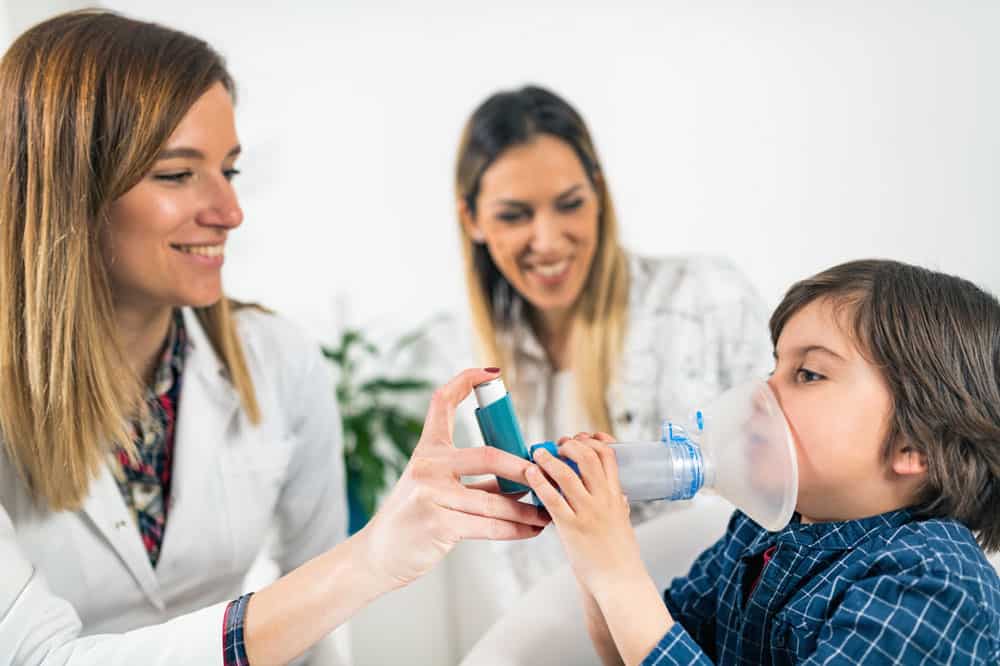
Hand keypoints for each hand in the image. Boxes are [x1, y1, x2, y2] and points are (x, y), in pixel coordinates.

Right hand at [357, 368, 549, 589]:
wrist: (379, 555)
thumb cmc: (415, 518)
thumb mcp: (435, 487)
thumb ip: (473, 479)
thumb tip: (521, 475)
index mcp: (427, 449)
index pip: (443, 402)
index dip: (466, 380)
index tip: (492, 373)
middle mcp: (428, 465)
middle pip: (487, 455)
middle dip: (523, 467)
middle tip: (546, 474)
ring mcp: (430, 493)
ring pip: (494, 500)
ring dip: (527, 509)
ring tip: (547, 512)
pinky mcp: (437, 523)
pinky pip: (488, 526)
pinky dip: (515, 529)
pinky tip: (531, 529)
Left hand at [525, 432, 644, 597]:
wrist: (619, 582)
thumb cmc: (620, 555)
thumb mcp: (624, 522)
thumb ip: (619, 505)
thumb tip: (619, 494)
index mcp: (616, 496)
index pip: (608, 456)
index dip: (592, 441)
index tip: (581, 438)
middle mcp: (603, 500)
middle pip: (588, 458)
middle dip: (570, 445)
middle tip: (558, 444)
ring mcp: (587, 513)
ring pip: (567, 475)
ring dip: (549, 459)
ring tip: (538, 453)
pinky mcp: (571, 528)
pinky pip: (552, 499)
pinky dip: (539, 482)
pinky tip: (530, 474)